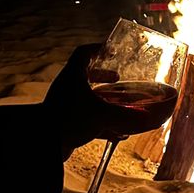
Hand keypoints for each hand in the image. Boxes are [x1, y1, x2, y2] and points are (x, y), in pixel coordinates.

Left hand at [44, 45, 134, 160]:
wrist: (45, 143)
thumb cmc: (70, 119)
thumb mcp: (102, 115)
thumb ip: (126, 116)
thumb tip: (148, 118)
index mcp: (73, 76)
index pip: (83, 53)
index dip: (97, 49)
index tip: (111, 50)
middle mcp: (66, 88)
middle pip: (84, 75)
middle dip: (102, 77)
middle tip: (117, 79)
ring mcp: (64, 105)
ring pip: (85, 97)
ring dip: (102, 100)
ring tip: (119, 105)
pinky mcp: (64, 122)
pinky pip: (84, 117)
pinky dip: (100, 121)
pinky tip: (116, 133)